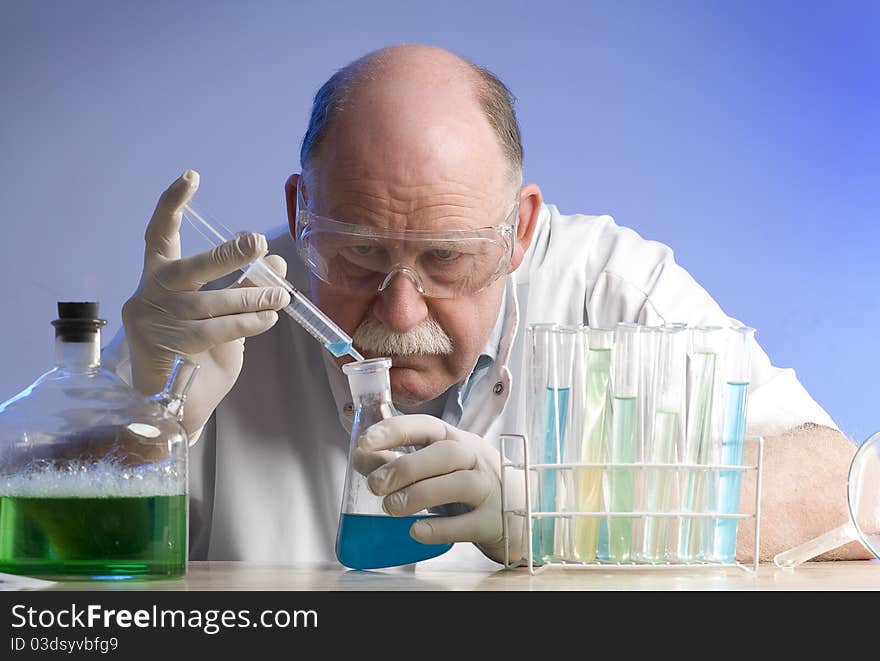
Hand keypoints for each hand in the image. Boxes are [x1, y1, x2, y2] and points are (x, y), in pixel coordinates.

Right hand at [122, 170, 290, 438]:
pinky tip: (268, 318)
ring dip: (251, 297)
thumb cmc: (196, 350)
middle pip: (189, 268)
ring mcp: (154, 321)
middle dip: (226, 255)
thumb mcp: (223, 311)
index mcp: (158, 276)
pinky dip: (246, 323)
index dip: (172, 204)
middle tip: (258, 242)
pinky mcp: (166, 347)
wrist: (171, 404)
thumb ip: (243, 284)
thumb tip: (274, 258)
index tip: (192, 176)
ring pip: (210, 304)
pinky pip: (214, 331)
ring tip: (281, 296)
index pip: (159, 233)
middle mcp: (151, 293)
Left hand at [359, 414, 525, 563]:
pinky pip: (468, 524)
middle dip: (405, 467)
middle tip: (375, 485)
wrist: (522, 510)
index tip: (365, 443)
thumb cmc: (471, 482)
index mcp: (458, 440)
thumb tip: (362, 458)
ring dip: (419, 494)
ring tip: (390, 508)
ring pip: (458, 484)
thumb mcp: (442, 466)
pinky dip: (441, 529)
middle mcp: (475, 459)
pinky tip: (417, 531)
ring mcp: (489, 489)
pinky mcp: (493, 521)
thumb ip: (404, 460)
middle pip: (444, 454)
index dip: (396, 430)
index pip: (428, 426)